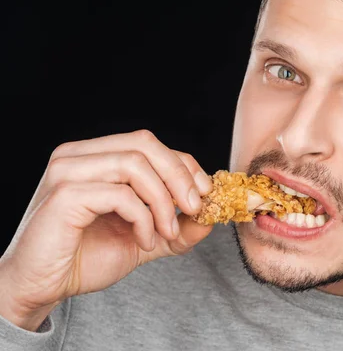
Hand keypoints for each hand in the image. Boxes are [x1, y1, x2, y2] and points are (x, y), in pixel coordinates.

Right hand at [0, 130, 213, 330]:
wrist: (42, 286)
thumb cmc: (86, 257)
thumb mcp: (145, 238)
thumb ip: (178, 227)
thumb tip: (211, 218)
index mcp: (95, 156)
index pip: (149, 144)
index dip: (183, 165)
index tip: (204, 194)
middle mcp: (79, 155)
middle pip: (145, 144)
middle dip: (179, 176)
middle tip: (195, 209)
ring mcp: (68, 171)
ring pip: (135, 165)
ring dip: (163, 202)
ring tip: (166, 233)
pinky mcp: (65, 195)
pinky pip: (121, 195)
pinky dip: (144, 219)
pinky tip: (144, 241)